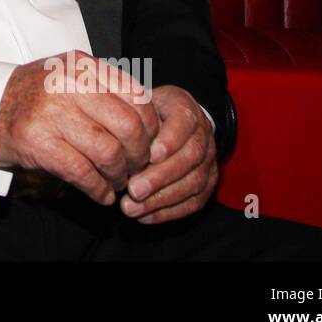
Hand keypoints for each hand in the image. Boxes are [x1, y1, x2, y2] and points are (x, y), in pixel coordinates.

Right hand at [0, 50, 159, 204]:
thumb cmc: (34, 96)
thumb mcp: (69, 78)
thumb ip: (105, 90)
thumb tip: (149, 122)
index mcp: (81, 65)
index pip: (137, 96)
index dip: (151, 126)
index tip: (149, 143)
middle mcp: (68, 84)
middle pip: (129, 126)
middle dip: (140, 154)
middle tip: (137, 167)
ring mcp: (51, 113)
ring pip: (109, 152)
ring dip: (119, 175)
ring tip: (118, 180)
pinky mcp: (38, 143)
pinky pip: (83, 173)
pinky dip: (99, 189)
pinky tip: (102, 194)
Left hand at [118, 85, 216, 223]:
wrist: (174, 121)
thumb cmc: (148, 114)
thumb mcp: (139, 105)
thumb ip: (131, 118)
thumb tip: (112, 139)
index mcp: (186, 109)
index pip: (183, 123)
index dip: (169, 140)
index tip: (150, 155)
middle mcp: (204, 135)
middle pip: (189, 157)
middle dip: (160, 177)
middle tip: (133, 190)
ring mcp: (209, 162)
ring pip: (192, 183)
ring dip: (161, 199)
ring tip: (132, 207)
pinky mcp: (207, 185)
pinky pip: (193, 203)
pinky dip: (168, 212)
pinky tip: (144, 216)